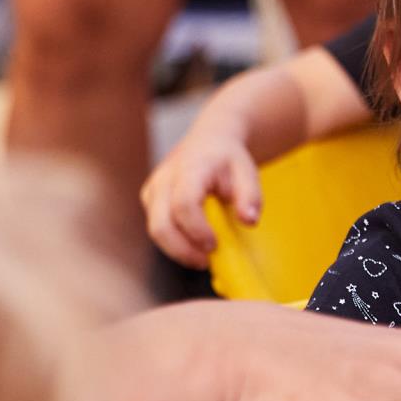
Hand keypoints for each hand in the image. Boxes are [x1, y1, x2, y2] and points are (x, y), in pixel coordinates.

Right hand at [140, 120, 261, 267]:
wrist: (209, 140)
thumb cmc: (228, 159)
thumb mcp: (248, 172)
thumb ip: (251, 196)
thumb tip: (249, 221)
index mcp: (190, 168)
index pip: (184, 204)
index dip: (196, 230)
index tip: (214, 245)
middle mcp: (165, 178)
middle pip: (161, 224)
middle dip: (183, 249)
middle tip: (206, 260)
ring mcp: (153, 189)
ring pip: (155, 230)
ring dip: (177, 250)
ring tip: (202, 257)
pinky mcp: (150, 200)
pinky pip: (156, 228)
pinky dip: (173, 243)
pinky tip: (193, 246)